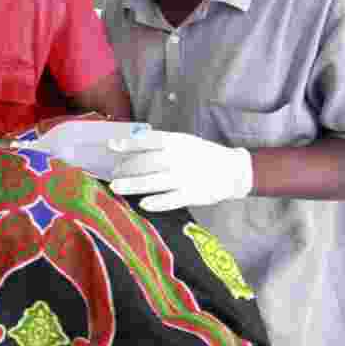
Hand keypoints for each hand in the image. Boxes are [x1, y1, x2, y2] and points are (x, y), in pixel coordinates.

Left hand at [108, 131, 252, 210]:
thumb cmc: (201, 154)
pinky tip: (142, 204)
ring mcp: (185, 177)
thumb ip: (160, 143)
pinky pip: (170, 200)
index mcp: (176, 142)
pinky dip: (156, 202)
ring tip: (115, 187)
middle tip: (114, 173)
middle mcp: (178, 158)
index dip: (128, 143)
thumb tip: (131, 142)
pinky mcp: (192, 194)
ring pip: (153, 182)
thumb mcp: (183, 141)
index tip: (111, 146)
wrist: (233, 170)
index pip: (148, 141)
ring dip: (132, 185)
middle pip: (146, 163)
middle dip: (126, 168)